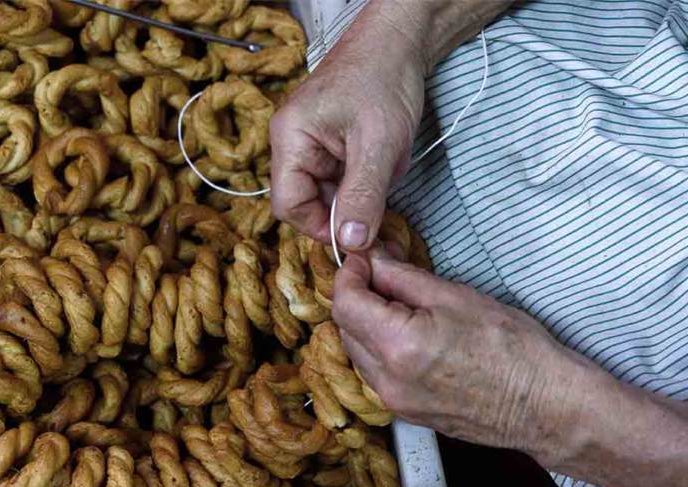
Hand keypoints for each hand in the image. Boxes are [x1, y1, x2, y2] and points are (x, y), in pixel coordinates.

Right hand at [270, 3, 428, 250]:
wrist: (398, 42)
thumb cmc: (384, 78)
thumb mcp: (378, 144)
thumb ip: (363, 195)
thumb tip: (351, 242)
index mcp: (289, 139)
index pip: (289, 205)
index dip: (321, 227)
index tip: (357, 235)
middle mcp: (291, 144)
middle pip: (306, 203)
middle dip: (344, 210)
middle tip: (379, 210)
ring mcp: (309, 145)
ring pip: (327, 195)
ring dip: (357, 197)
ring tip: (385, 175)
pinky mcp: (329, 147)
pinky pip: (340, 181)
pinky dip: (363, 185)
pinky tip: (383, 168)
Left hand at [332, 248, 596, 463]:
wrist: (545, 405)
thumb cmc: (514, 348)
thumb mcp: (456, 296)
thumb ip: (403, 277)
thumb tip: (373, 260)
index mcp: (398, 346)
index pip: (345, 304)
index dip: (350, 275)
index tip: (364, 260)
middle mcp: (388, 380)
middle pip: (346, 329)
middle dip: (359, 298)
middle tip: (384, 275)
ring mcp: (395, 402)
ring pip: (359, 353)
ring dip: (368, 326)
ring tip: (403, 307)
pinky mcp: (406, 414)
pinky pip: (377, 375)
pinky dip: (382, 351)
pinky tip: (411, 337)